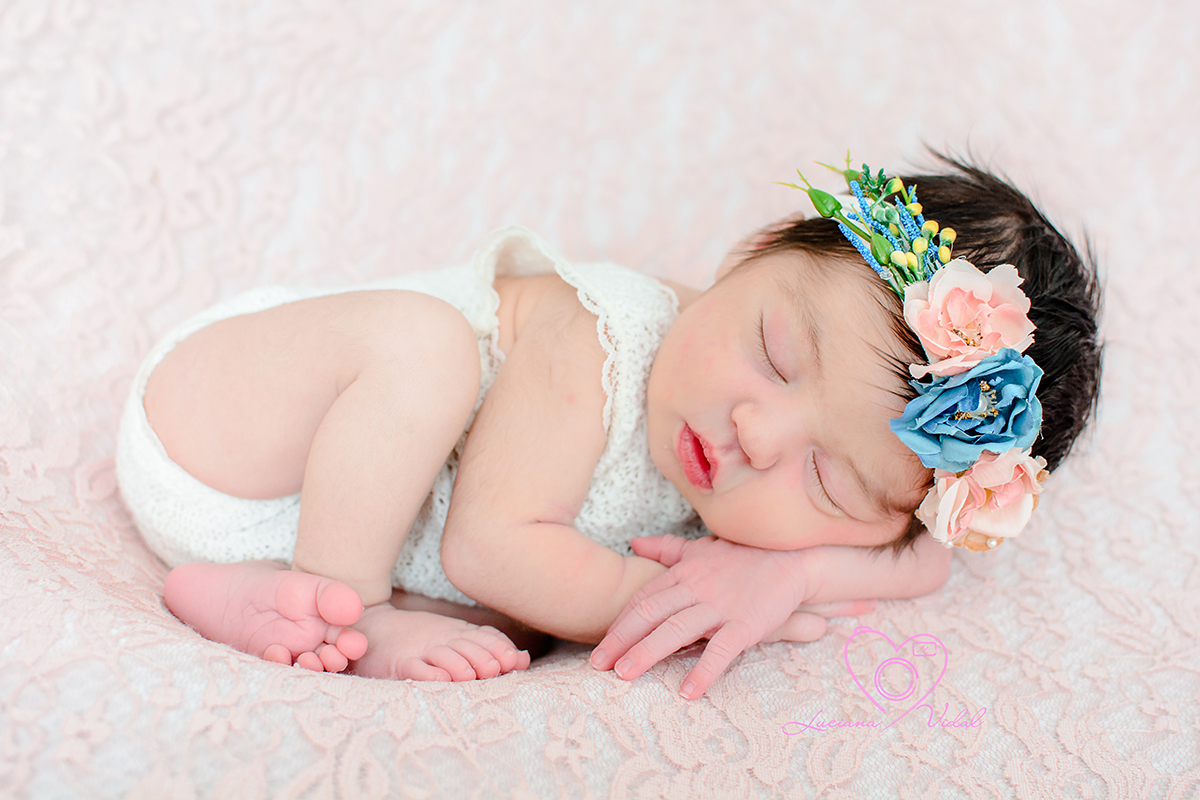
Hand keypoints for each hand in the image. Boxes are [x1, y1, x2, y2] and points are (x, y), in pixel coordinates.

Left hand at [590, 535, 873, 698]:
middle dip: (621, 641)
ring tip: (625, 676)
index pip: (643, 600)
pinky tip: (687, 693)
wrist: (792, 559)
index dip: (620, 624)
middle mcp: (696, 588)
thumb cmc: (743, 556)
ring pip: (676, 631)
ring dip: (648, 654)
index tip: (601, 646)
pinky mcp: (745, 624)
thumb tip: (633, 543)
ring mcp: (720, 607)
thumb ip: (666, 548)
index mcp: (684, 573)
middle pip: (650, 615)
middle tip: (597, 665)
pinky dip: (703, 672)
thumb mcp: (701, 548)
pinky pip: (720, 650)